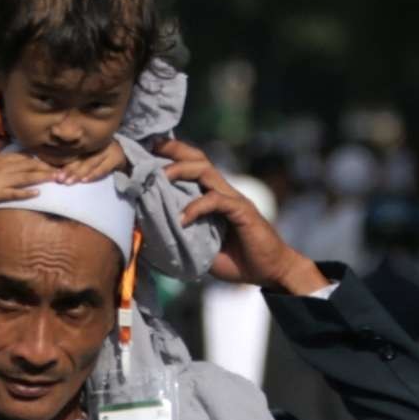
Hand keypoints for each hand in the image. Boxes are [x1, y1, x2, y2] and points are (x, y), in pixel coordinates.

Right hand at [0, 142, 55, 207]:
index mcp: (0, 158)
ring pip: (25, 178)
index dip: (38, 157)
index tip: (52, 158)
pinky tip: (38, 193)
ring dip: (41, 177)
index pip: (23, 156)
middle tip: (63, 168)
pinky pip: (14, 193)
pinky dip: (26, 193)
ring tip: (56, 177)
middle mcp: (3, 168)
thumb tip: (3, 139)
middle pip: (28, 166)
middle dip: (46, 167)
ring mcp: (1, 181)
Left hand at [55, 141, 128, 184]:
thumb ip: (78, 160)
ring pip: (90, 163)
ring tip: (68, 182)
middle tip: (59, 179)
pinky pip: (102, 168)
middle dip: (69, 170)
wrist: (126, 156)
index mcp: (88, 143)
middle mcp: (97, 144)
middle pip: (80, 158)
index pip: (74, 154)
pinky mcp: (116, 158)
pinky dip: (93, 175)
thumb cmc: (103, 158)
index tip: (55, 174)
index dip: (64, 164)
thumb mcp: (90, 156)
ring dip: (78, 174)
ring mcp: (107, 150)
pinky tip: (85, 180)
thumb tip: (59, 172)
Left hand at [159, 140, 326, 294]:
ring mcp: (234, 199)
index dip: (173, 155)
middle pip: (198, 159)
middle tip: (151, 147)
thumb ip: (183, 237)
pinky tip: (182, 219)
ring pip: (206, 172)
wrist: (269, 272)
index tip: (149, 149)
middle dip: (175, 150)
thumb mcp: (201, 248)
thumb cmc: (236, 261)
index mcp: (214, 196)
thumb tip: (152, 236)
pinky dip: (197, 207)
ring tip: (161, 178)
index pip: (193, 166)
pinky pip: (216, 201)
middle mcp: (223, 191)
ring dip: (181, 171)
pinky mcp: (242, 211)